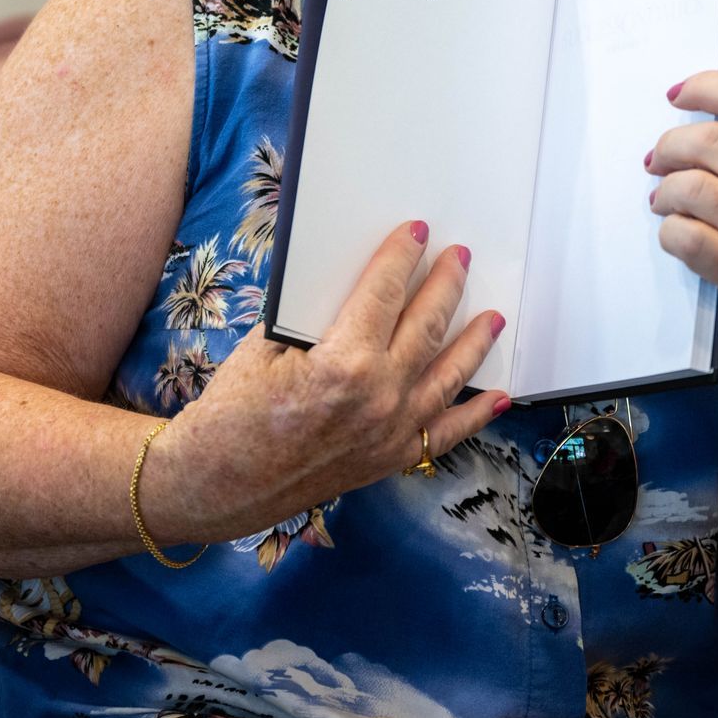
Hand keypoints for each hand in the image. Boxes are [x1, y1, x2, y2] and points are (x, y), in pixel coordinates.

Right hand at [151, 220, 507, 541]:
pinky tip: (498, 397)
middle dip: (446, 286)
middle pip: (425, 327)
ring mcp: (391, 432)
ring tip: (493, 316)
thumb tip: (348, 286)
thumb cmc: (233, 412)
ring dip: (473, 342)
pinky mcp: (391, 459)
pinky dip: (476, 414)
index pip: (384, 293)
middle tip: (461, 257)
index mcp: (344, 362)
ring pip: (447, 376)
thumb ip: (312, 317)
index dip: (401, 257)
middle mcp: (379, 397)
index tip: (418, 233)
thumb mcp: (264, 346)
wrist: (219, 484)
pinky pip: (446, 434)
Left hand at [647, 71, 717, 362]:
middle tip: (658, 157)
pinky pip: (687, 238)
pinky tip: (675, 232)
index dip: (704, 87)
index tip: (679, 93)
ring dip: (665, 190)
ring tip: (664, 200)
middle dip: (671, 144)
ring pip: (691, 188)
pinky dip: (670, 231)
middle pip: (710, 141)